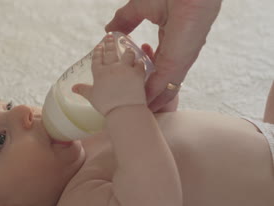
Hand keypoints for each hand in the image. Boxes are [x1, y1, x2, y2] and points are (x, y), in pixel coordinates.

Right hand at [72, 34, 145, 116]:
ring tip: (128, 47)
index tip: (99, 45)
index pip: (97, 59)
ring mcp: (126, 69)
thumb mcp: (92, 97)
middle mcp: (112, 68)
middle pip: (110, 52)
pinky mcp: (138, 73)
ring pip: (127, 54)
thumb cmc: (106, 105)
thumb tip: (73, 88)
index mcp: (99, 73)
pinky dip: (140, 62)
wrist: (124, 110)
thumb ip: (83, 90)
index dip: (98, 52)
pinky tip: (140, 61)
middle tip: (110, 36)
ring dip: (128, 50)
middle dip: (109, 43)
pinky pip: (140, 64)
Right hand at [105, 0, 221, 111]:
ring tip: (135, 114)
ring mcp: (178, 62)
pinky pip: (164, 86)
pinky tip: (141, 107)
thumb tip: (109, 30)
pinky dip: (153, 98)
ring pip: (163, 90)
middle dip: (147, 97)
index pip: (156, 68)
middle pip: (161, 84)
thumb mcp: (139, 9)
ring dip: (150, 102)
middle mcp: (176, 56)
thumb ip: (124, 21)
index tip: (128, 87)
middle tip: (132, 108)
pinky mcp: (178, 64)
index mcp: (170, 43)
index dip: (142, 79)